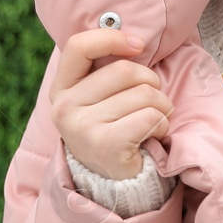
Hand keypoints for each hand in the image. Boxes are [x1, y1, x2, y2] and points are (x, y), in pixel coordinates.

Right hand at [49, 28, 174, 179]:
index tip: (138, 45)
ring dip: (162, 108)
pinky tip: (150, 138)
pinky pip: (151, 117)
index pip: (79, 46)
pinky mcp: (105, 144)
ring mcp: (82, 127)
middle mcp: (64, 108)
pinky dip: (161, 125)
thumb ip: (105, 69)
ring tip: (151, 123)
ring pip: (144, 94)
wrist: (117, 183)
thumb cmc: (115, 129)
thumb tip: (134, 40)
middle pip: (124, 70)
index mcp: (61, 89)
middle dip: (152, 83)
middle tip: (151, 103)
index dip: (112, 38)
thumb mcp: (100, 98)